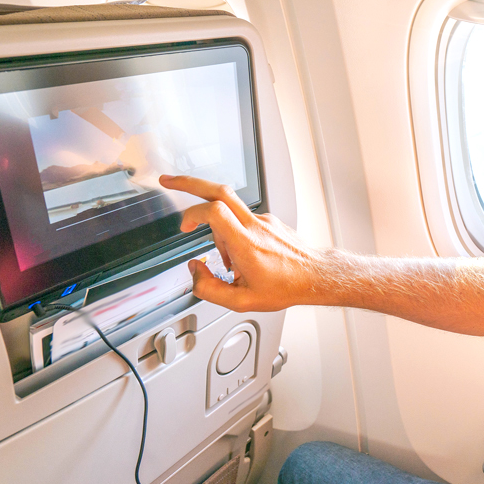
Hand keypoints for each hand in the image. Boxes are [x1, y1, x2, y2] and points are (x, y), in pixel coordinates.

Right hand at [159, 175, 324, 311]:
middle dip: (189, 183)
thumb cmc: (285, 287)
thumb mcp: (242, 302)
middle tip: (168, 181)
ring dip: (216, 226)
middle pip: (219, 190)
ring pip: (228, 207)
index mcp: (246, 244)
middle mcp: (254, 226)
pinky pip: (241, 218)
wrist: (315, 276)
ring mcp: (263, 219)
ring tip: (228, 260)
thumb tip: (195, 270)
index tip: (184, 227)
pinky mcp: (268, 220)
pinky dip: (232, 231)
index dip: (192, 214)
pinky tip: (241, 255)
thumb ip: (210, 289)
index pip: (214, 211)